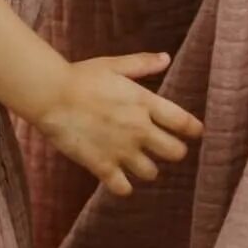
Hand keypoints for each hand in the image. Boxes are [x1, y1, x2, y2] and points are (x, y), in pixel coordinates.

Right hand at [35, 53, 202, 197]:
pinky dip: (123, 185)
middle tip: (164, 147)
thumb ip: (142, 64)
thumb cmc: (82, 76)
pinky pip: (124, 188)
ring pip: (151, 173)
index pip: (183, 122)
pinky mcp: (103, 167)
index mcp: (144, 103)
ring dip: (147, 167)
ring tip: (136, 159)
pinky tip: (117, 175)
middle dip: (174, 151)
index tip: (195, 132)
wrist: (51, 95)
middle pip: (175, 153)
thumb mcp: (114, 65)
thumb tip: (166, 58)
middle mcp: (139, 129)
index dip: (194, 129)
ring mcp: (121, 151)